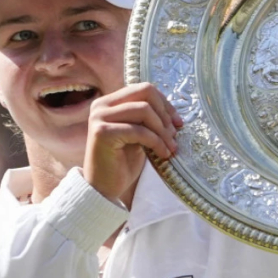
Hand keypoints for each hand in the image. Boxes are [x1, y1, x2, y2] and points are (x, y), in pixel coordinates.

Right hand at [83, 82, 182, 203]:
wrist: (104, 188)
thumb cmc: (122, 162)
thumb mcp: (138, 135)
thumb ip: (148, 119)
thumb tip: (174, 114)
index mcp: (109, 102)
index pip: (143, 89)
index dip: (165, 103)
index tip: (178, 122)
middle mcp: (101, 105)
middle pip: (145, 93)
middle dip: (165, 114)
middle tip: (175, 134)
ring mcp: (100, 117)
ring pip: (144, 110)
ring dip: (162, 130)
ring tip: (171, 147)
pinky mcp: (103, 133)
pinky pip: (139, 131)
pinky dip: (156, 142)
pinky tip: (163, 154)